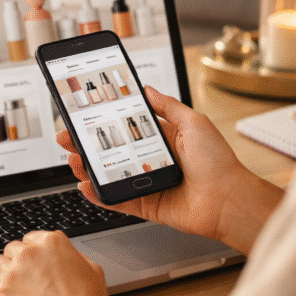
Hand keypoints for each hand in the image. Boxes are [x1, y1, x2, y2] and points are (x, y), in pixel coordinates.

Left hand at [0, 231, 109, 295]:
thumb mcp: (92, 269)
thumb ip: (73, 257)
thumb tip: (65, 257)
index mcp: (50, 242)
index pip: (32, 238)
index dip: (34, 251)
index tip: (36, 261)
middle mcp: (28, 253)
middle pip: (13, 249)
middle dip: (19, 260)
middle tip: (27, 277)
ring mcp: (11, 272)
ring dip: (4, 271)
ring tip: (14, 285)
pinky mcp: (0, 293)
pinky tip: (0, 291)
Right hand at [59, 86, 282, 253]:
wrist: (228, 199)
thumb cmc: (218, 162)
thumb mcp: (194, 122)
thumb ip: (168, 106)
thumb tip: (148, 90)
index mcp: (163, 140)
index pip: (125, 129)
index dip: (103, 124)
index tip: (83, 117)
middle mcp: (152, 161)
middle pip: (111, 152)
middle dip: (86, 146)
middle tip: (67, 139)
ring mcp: (148, 184)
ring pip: (110, 175)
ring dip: (88, 168)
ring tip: (73, 161)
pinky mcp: (147, 205)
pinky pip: (118, 200)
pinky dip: (99, 195)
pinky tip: (86, 186)